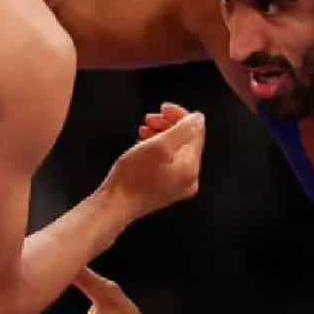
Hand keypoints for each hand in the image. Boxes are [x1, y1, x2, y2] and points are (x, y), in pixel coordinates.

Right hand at [102, 103, 204, 219]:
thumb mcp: (159, 146)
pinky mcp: (165, 188)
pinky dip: (156, 149)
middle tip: (150, 118)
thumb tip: (199, 118)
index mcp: (191, 168)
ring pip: (175, 150)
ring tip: (143, 130)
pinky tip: (142, 144)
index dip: (180, 116)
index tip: (162, 108)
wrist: (115, 205)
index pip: (195, 132)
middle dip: (168, 125)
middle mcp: (189, 178)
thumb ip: (183, 129)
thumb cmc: (132, 177)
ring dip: (161, 135)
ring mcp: (177, 185)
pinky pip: (167, 161)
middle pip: (186, 140)